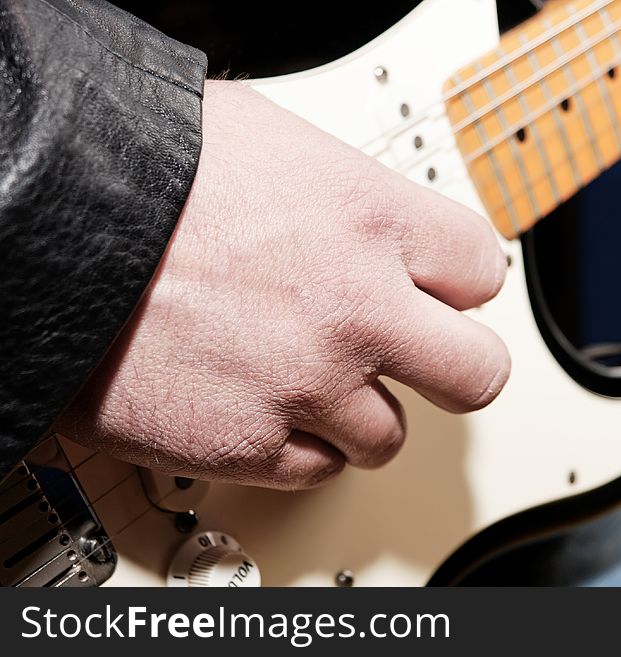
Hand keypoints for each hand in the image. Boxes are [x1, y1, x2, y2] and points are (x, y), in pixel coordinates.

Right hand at [56, 80, 509, 489]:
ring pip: (391, 436)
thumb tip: (366, 217)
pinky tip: (265, 406)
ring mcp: (306, 385)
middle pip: (477, 374)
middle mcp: (355, 310)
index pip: (482, 271)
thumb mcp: (271, 143)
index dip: (459, 284)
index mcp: (371, 219)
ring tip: (313, 379)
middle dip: (454, 365)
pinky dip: (300, 445)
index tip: (441, 291)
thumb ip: (346, 194)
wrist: (47, 222)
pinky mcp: (249, 445)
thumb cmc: (144, 171)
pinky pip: (317, 469)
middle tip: (422, 355)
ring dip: (361, 411)